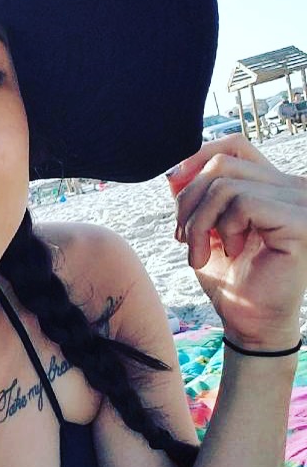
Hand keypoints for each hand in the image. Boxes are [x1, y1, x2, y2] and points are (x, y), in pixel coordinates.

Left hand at [166, 135, 306, 349]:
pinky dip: (222, 227)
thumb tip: (175, 170)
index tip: (173, 185)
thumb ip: (194, 195)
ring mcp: (299, 201)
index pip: (233, 145)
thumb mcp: (203, 227)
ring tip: (201, 251)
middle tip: (183, 238)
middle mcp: (292, 186)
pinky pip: (243, 202)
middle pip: (221, 163)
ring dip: (199, 221)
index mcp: (271, 184)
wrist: (249, 320)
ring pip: (225, 184)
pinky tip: (230, 251)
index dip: (197, 157)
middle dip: (187, 201)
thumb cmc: (230, 277)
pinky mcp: (299, 221)